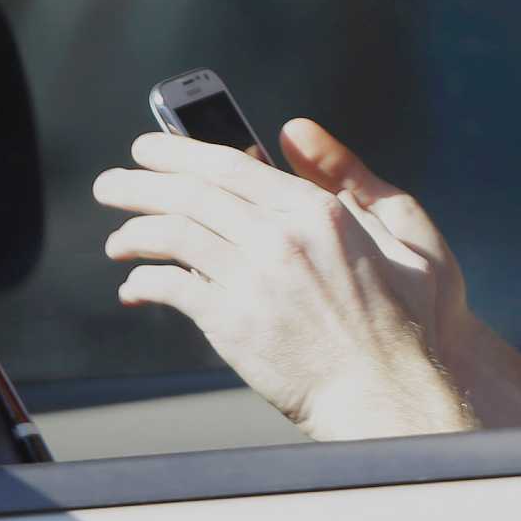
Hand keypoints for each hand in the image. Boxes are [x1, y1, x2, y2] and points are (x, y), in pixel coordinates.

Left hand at [94, 122, 471, 440]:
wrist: (391, 391)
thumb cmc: (408, 318)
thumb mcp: (402, 229)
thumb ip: (347, 174)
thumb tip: (294, 130)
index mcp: (319, 210)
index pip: (231, 164)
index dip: (180, 151)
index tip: (149, 148)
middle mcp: (281, 237)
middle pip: (192, 194)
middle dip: (140, 183)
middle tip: (111, 183)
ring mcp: (254, 280)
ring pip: (175, 237)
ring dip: (134, 233)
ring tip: (117, 241)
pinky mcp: (234, 324)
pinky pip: (173, 289)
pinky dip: (145, 283)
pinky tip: (137, 286)